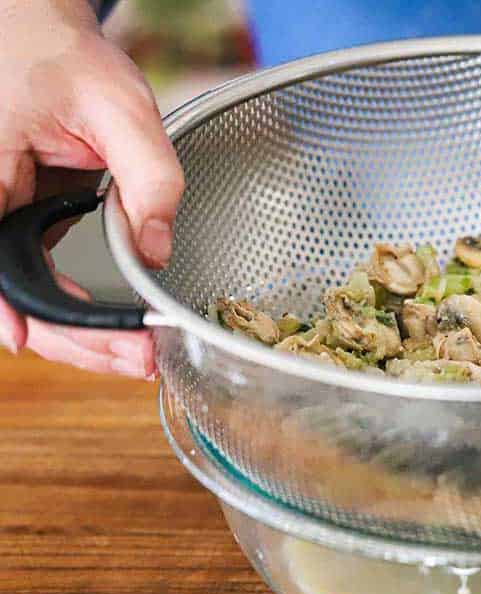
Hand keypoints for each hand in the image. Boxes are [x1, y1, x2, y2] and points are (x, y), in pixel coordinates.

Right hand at [0, 0, 183, 376]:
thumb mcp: (119, 105)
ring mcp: (7, 226)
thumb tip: (157, 251)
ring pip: (31, 302)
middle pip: (15, 295)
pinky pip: (45, 289)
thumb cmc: (69, 60)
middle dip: (74, 338)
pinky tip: (121, 336)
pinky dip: (82, 319)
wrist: (49, 41)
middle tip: (136, 356)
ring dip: (81, 339)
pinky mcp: (27, 234)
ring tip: (137, 354)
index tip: (24, 336)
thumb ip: (148, 175)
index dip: (4, 303)